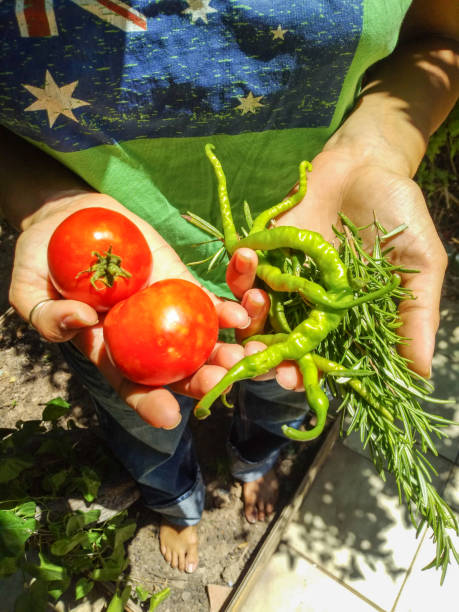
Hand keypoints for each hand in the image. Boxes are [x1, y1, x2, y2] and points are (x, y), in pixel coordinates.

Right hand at [8, 192, 263, 428]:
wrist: (67, 218)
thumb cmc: (41, 260)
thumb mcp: (28, 291)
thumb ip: (49, 316)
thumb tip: (84, 321)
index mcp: (105, 347)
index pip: (129, 383)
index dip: (148, 402)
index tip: (168, 417)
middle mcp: (139, 334)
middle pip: (173, 367)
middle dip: (199, 380)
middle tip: (218, 384)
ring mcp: (161, 307)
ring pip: (196, 338)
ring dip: (221, 350)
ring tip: (242, 360)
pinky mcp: (176, 278)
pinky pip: (202, 298)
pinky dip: (221, 309)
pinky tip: (240, 317)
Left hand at [227, 146, 446, 381]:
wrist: (369, 164)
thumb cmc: (400, 214)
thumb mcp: (419, 265)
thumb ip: (416, 315)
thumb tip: (421, 374)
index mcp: (341, 319)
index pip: (317, 359)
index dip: (301, 374)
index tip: (288, 380)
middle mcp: (307, 305)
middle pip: (277, 343)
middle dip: (261, 354)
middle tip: (251, 357)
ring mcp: (283, 278)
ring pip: (254, 311)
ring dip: (246, 313)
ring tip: (251, 303)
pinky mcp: (265, 249)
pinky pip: (244, 268)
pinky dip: (239, 268)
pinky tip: (245, 258)